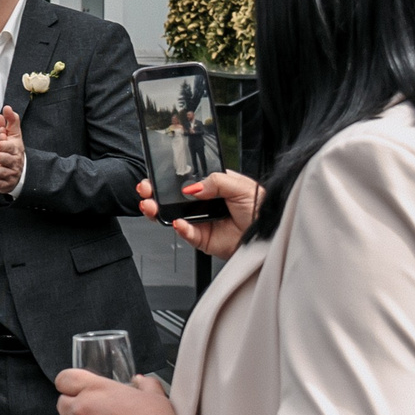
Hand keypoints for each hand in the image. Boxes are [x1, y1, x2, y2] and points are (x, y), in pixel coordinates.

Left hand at [0, 108, 24, 202]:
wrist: (12, 168)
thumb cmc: (11, 150)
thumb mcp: (11, 135)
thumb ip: (10, 122)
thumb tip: (7, 108)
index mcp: (16, 149)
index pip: (10, 147)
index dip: (2, 146)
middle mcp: (15, 162)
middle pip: (7, 160)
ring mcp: (12, 173)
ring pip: (5, 173)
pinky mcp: (8, 184)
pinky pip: (2, 184)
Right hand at [138, 170, 259, 259]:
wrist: (268, 233)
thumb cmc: (260, 208)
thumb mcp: (239, 185)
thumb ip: (214, 181)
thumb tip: (192, 187)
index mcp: (211, 185)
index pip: (184, 180)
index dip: (168, 178)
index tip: (155, 176)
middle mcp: (203, 203)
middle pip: (173, 198)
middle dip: (155, 194)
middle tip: (146, 191)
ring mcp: (200, 220)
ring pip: (173, 215)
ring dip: (158, 211)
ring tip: (151, 206)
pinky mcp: (201, 238)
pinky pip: (185, 233)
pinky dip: (179, 228)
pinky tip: (178, 222)